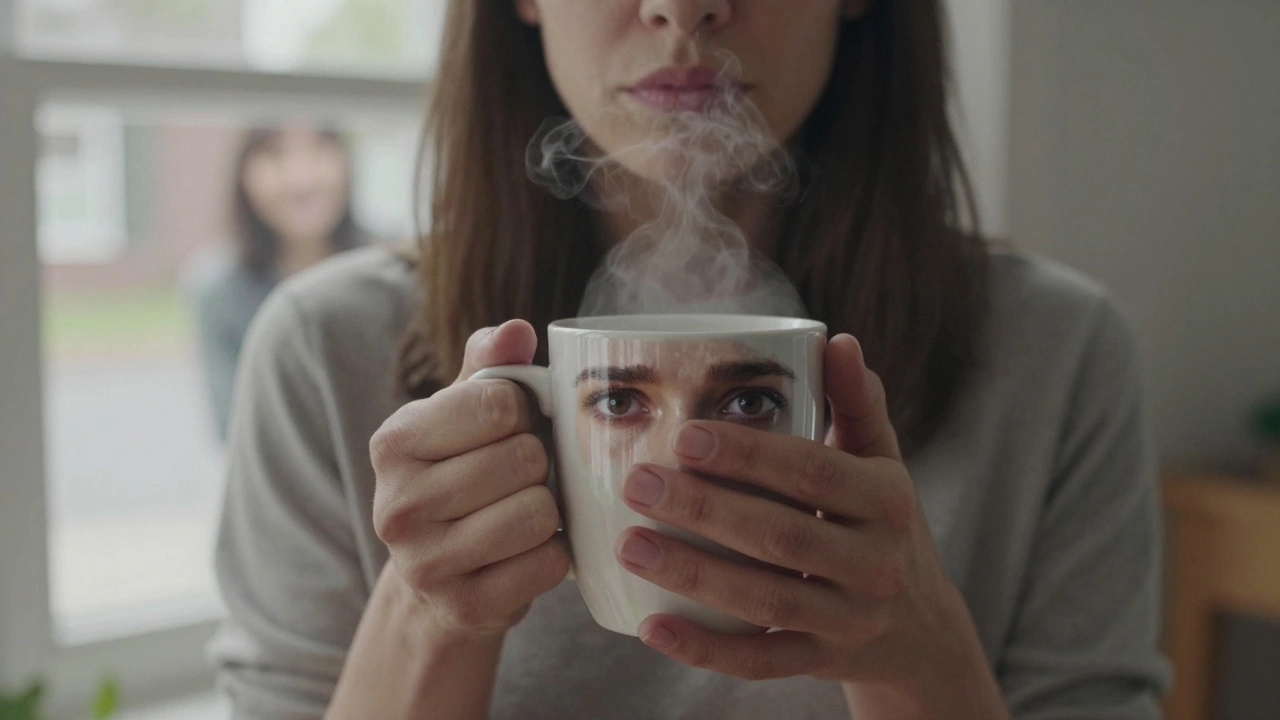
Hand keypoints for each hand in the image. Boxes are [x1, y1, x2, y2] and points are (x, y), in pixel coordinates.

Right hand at [370, 320, 570, 638]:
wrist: (436, 583)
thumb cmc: (459, 479)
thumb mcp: (462, 418)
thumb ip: (490, 369)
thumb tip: (515, 331)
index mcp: (394, 441)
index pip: (498, 404)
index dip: (524, 413)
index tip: (511, 429)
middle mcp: (397, 504)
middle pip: (524, 458)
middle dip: (540, 465)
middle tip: (521, 479)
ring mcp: (425, 563)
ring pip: (538, 512)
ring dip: (549, 510)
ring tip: (525, 512)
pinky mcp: (463, 607)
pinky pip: (546, 564)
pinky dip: (553, 556)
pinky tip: (527, 552)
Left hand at [613, 335, 1006, 715]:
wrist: (920, 627)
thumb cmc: (880, 523)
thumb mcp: (881, 462)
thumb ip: (856, 402)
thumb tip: (836, 340)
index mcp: (888, 501)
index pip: (814, 473)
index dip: (750, 456)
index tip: (685, 436)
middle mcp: (876, 564)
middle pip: (783, 537)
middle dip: (705, 510)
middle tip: (637, 482)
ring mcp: (850, 620)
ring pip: (767, 602)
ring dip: (694, 575)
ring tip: (629, 544)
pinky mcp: (823, 663)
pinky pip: (762, 663)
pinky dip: (706, 650)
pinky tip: (652, 628)